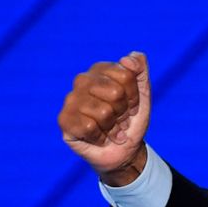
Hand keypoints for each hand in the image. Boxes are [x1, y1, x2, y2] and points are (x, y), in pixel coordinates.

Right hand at [57, 52, 150, 185]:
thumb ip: (140, 72)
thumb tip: (133, 56)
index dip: (134, 95)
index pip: (126, 75)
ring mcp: (70, 100)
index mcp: (100, 70)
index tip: (131, 105)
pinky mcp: (64, 120)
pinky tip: (99, 137)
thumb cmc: (131, 120)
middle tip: (120, 118)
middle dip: (124, 111)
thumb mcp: (143, 95)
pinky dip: (101, 136)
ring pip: (103, 112)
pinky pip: (89, 126)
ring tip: (110, 128)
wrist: (123, 150)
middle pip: (115, 92)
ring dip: (113, 126)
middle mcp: (82, 81)